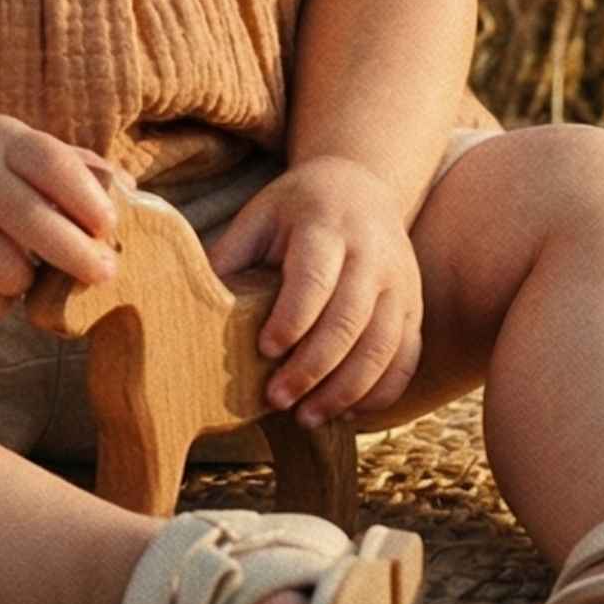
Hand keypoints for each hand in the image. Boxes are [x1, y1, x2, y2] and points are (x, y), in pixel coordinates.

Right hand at [0, 114, 119, 320]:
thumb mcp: (14, 142)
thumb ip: (71, 165)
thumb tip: (133, 192)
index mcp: (1, 141)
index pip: (54, 165)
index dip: (90, 200)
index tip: (109, 227)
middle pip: (35, 223)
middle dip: (80, 257)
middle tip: (103, 274)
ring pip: (8, 272)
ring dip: (30, 282)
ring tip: (28, 268)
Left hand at [205, 157, 422, 426]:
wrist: (361, 187)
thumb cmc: (297, 208)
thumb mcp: (259, 215)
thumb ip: (230, 256)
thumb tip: (189, 304)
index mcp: (326, 226)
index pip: (314, 279)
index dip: (291, 319)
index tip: (264, 350)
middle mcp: (371, 254)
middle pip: (349, 320)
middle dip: (313, 368)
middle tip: (277, 400)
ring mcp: (400, 282)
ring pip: (383, 346)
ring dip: (346, 390)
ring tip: (307, 416)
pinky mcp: (414, 306)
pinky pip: (406, 357)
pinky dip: (381, 391)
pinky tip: (348, 411)